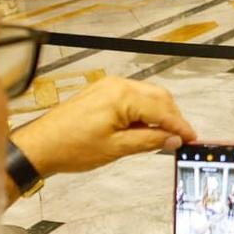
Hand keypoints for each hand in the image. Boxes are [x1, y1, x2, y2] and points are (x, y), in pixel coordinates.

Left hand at [11, 77, 196, 178]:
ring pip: (147, 96)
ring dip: (158, 114)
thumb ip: (149, 140)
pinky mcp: (102, 92)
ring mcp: (109, 86)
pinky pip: (132, 97)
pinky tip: (144, 128)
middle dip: (172, 117)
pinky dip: (143, 111)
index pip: (162, 109)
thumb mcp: (116, 148)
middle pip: (158, 97)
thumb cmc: (72, 147)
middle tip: (180, 139)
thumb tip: (173, 139)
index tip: (192, 138)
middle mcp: (118, 85)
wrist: (41, 145)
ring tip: (162, 137)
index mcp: (122, 96)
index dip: (179, 125)